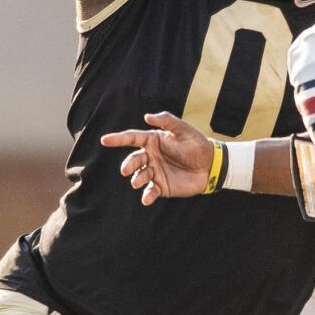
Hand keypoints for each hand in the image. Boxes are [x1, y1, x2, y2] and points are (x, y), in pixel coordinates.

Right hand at [101, 111, 216, 205]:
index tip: (104, 140)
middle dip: (128, 164)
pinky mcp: (161, 186)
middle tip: (125, 170)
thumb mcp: (184, 129)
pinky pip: (150, 192)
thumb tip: (146, 117)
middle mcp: (150, 156)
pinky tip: (147, 198)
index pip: (132, 138)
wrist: (210, 165)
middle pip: (133, 159)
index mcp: (153, 141)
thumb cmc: (197, 145)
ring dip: (136, 179)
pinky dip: (147, 196)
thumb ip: (166, 121)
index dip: (117, 139)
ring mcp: (155, 172)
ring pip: (139, 176)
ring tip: (138, 181)